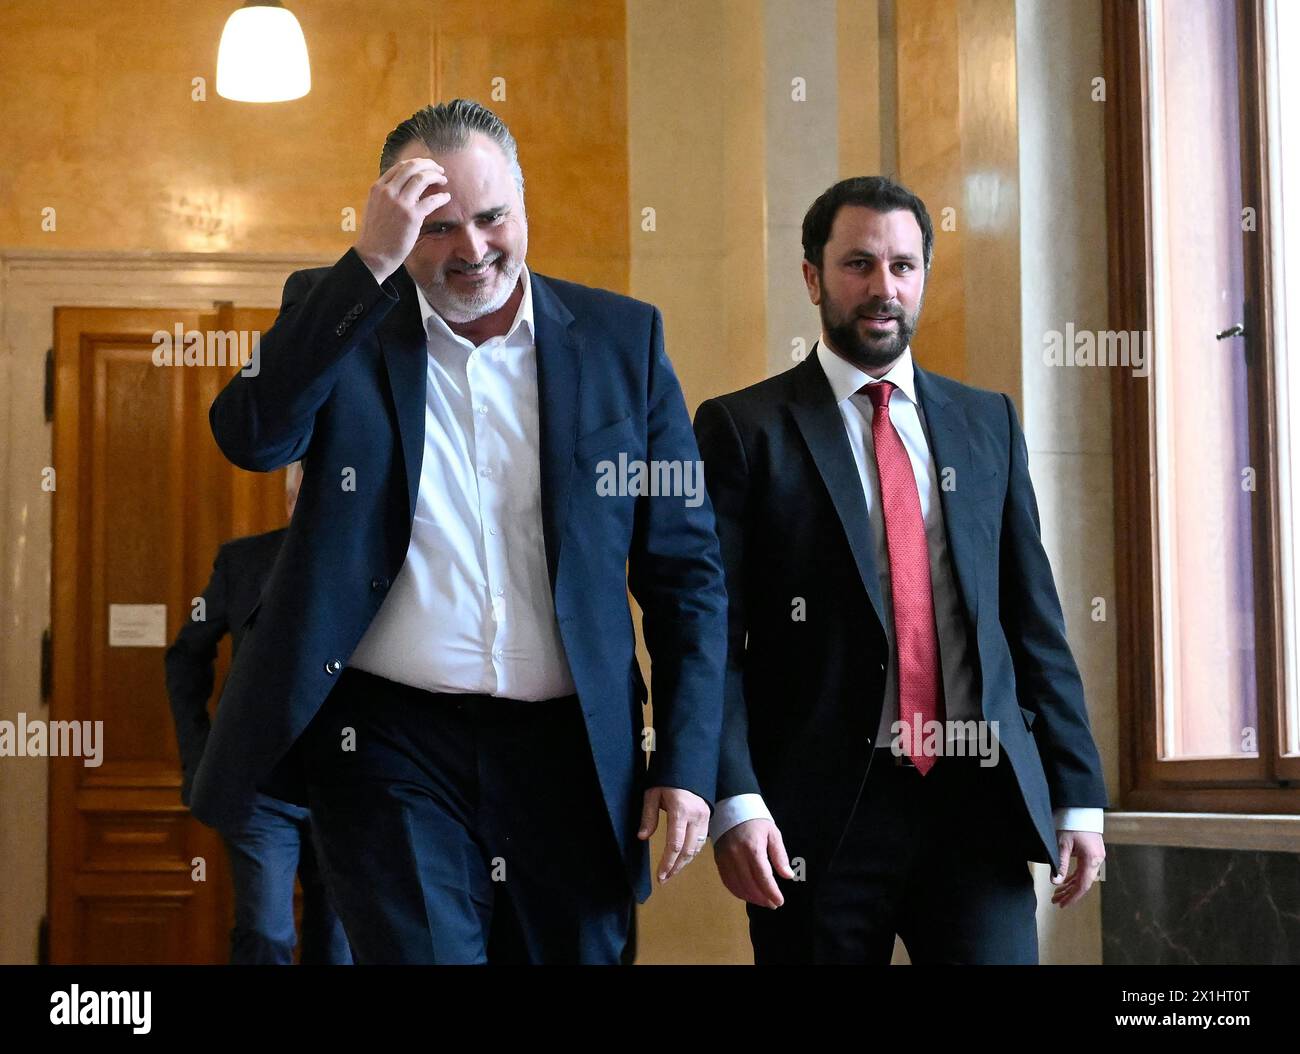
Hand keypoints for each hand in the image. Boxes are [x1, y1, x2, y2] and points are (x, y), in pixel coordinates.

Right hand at [354, 158, 450, 282]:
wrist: (373, 255)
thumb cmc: (375, 235)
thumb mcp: (375, 208)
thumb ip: (386, 196)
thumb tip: (402, 188)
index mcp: (378, 188)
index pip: (400, 167)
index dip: (416, 164)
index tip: (426, 167)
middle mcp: (388, 191)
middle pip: (412, 167)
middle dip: (429, 165)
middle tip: (439, 169)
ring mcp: (400, 203)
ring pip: (422, 178)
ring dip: (436, 176)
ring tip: (444, 180)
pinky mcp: (412, 217)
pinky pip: (431, 200)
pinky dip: (441, 197)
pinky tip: (446, 197)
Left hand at [638, 786, 709, 883]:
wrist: (688, 763)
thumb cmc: (668, 777)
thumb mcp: (652, 793)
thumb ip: (648, 816)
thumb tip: (642, 837)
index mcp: (681, 811)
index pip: (675, 845)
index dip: (667, 863)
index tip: (660, 876)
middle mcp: (696, 816)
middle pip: (688, 851)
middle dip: (675, 868)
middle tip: (664, 879)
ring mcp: (704, 817)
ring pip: (696, 848)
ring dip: (684, 863)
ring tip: (671, 872)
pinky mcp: (708, 817)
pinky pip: (701, 841)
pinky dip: (692, 853)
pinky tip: (682, 858)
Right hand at [714, 818, 792, 908]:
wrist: (732, 807)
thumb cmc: (756, 820)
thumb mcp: (773, 833)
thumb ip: (779, 855)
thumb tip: (788, 876)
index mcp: (753, 848)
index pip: (763, 877)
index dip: (771, 892)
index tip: (780, 902)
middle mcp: (737, 855)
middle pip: (750, 885)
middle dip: (763, 898)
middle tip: (773, 905)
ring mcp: (725, 859)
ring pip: (737, 886)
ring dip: (751, 898)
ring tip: (763, 902)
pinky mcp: (719, 861)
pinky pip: (727, 882)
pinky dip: (738, 892)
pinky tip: (747, 895)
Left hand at [1051, 830, 1104, 907]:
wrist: (1081, 809)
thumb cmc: (1071, 824)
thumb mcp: (1063, 844)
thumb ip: (1061, 864)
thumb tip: (1055, 882)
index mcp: (1091, 859)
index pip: (1082, 885)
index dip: (1072, 897)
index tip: (1062, 904)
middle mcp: (1097, 860)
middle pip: (1083, 883)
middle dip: (1069, 893)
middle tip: (1056, 901)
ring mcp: (1096, 857)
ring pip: (1083, 877)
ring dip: (1070, 886)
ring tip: (1057, 894)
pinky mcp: (1092, 854)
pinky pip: (1084, 870)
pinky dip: (1074, 878)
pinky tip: (1065, 883)